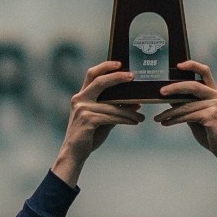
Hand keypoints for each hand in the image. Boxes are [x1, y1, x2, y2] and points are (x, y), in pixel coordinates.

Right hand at [51, 61, 145, 184]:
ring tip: (141, 115)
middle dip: (117, 77)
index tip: (120, 63)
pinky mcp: (87, 120)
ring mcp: (82, 109)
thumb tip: (136, 102)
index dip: (105, 66)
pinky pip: (111, 117)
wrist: (75, 153)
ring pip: (112, 105)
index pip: (92, 74)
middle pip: (100, 81)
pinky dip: (125, 119)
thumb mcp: (103, 119)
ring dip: (129, 110)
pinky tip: (135, 121)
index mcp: (81, 96)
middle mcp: (80, 99)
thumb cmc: (89, 135)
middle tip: (133, 76)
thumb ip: (115, 109)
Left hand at [155, 61, 216, 185]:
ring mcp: (216, 105)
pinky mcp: (211, 116)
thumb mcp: (198, 116)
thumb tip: (169, 97)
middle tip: (160, 92)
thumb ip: (188, 106)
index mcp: (216, 93)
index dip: (192, 65)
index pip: (205, 72)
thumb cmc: (211, 133)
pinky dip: (174, 120)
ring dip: (169, 112)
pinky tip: (165, 123)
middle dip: (174, 88)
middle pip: (192, 85)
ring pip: (186, 105)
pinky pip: (187, 116)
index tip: (178, 65)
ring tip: (158, 118)